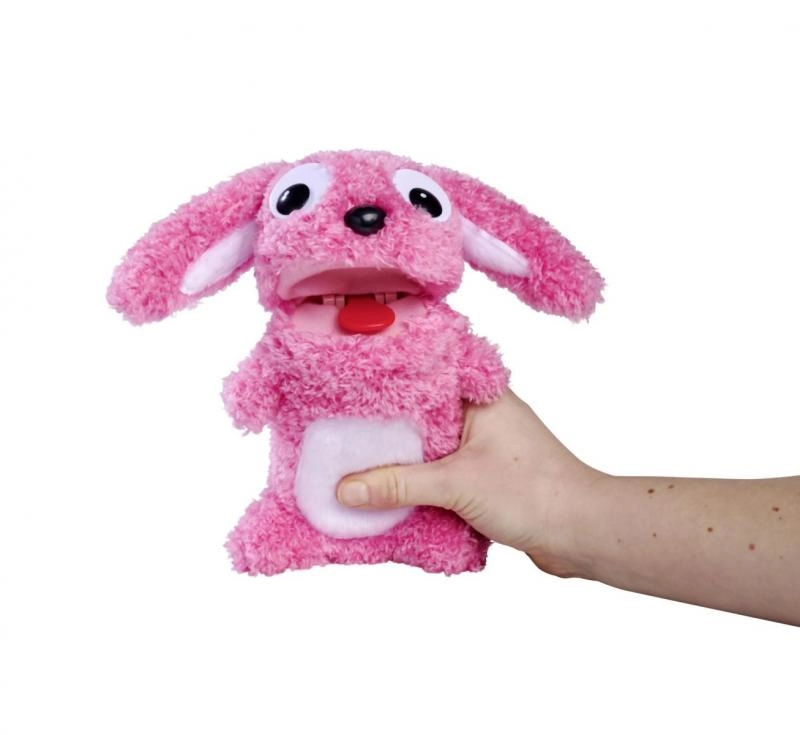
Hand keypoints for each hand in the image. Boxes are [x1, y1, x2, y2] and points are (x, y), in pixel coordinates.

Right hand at [336, 390, 596, 575]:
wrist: (583, 533)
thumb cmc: (534, 493)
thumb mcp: (455, 484)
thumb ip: (398, 484)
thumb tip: (346, 489)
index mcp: (480, 395)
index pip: (424, 375)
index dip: (386, 383)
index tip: (349, 390)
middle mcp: (482, 415)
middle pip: (421, 416)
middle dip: (387, 430)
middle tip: (343, 433)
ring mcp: (485, 447)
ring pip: (430, 448)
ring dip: (403, 462)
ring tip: (358, 465)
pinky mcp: (486, 477)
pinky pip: (442, 474)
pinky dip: (420, 484)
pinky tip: (392, 494)